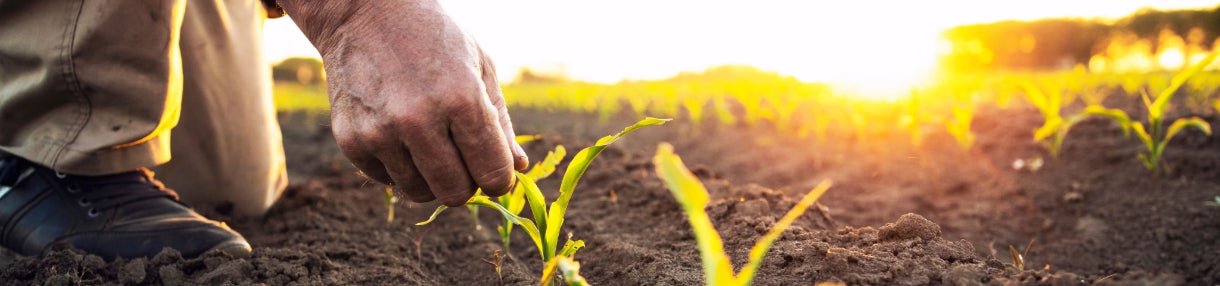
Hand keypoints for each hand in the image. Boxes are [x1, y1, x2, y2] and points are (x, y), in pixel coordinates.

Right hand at [279, 0, 527, 205]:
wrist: (365, 14)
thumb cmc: (435, 39)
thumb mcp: (480, 68)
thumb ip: (501, 124)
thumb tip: (517, 168)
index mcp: (461, 99)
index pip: (492, 173)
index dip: (500, 178)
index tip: (495, 170)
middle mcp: (419, 120)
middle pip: (455, 194)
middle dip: (467, 183)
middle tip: (462, 159)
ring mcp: (380, 132)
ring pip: (420, 193)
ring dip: (431, 177)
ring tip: (430, 142)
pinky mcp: (351, 140)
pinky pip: (387, 180)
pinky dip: (399, 167)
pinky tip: (400, 134)